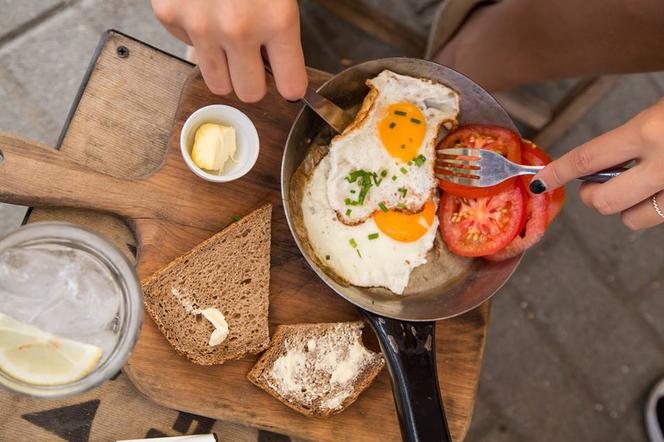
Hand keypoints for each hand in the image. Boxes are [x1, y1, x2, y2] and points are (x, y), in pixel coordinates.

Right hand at [151, 0, 306, 101]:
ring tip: (227, 38)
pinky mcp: (170, 15)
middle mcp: (238, 28)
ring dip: (225, 67)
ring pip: (217, 83)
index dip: (290, 84)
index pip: (291, 85)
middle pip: (250, 93)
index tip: (287, 80)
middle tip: (253, 58)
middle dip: (254, 79)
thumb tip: (276, 68)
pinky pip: (188, 49)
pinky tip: (203, 9)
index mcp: (277, 19)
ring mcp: (200, 25)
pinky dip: (196, 36)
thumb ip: (280, 29)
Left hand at [530, 98, 663, 229]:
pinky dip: (654, 205)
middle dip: (591, 194)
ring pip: (633, 219)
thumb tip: (603, 158)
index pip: (586, 159)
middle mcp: (663, 165)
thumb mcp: (660, 108)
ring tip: (639, 183)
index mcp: (648, 132)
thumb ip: (632, 134)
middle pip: (602, 201)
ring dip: (627, 205)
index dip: (557, 173)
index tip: (540, 182)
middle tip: (598, 181)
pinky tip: (662, 186)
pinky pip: (659, 216)